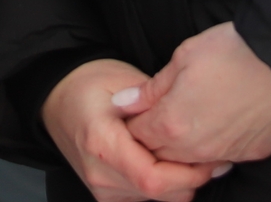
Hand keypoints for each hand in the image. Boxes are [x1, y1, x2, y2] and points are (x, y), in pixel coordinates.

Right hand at [42, 58, 223, 201]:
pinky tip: (170, 162)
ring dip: (180, 183)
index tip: (211, 158)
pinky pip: (146, 198)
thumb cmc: (91, 83)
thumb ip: (157, 103)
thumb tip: (193, 121)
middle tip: (212, 157)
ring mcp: (101, 189)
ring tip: (192, 155)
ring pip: (158, 200)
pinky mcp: (106, 195)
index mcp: (102, 143)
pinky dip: (165, 185)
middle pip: (160, 194)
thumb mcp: (126, 80)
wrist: (58, 98)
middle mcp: (99, 173)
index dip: (189, 174)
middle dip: (192, 179)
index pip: (154, 178)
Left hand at [121, 22, 270, 167]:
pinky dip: (213, 148)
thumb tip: (123, 103)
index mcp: (171, 123)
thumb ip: (151, 88)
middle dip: (154, 139)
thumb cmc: (235, 51)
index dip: (132, 122)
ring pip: (191, 162)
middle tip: (160, 114)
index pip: (136, 136)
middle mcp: (195, 148)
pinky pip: (221, 159)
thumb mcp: (185, 56)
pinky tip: (217, 126)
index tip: (136, 109)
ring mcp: (224, 155)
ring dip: (184, 147)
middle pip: (160, 156)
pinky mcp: (250, 154)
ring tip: (190, 118)